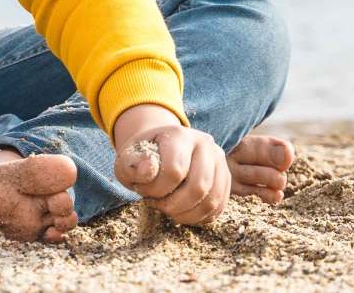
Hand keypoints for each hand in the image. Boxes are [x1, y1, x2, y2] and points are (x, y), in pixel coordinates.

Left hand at [113, 121, 231, 226]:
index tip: (142, 191)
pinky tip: (182, 212)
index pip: (174, 171)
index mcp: (178, 134)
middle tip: (157, 204)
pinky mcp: (225, 178)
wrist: (159, 150)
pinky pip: (219, 208)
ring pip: (211, 200)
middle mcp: (204, 143)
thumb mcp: (127, 160)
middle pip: (198, 187)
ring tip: (169, 209)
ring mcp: (219, 160)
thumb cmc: (142, 158)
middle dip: (173, 205)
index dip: (155, 190)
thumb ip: (132, 165)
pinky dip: (200, 218)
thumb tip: (147, 169)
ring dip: (187, 215)